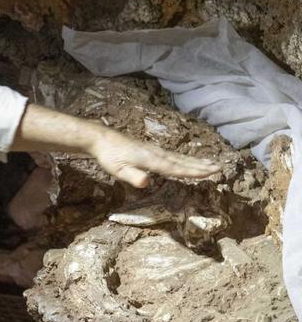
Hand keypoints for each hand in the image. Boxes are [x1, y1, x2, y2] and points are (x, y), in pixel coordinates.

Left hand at [88, 127, 220, 187]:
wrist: (101, 138)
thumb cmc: (109, 156)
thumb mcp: (117, 170)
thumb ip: (133, 176)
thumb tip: (146, 183)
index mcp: (151, 160)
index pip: (175, 168)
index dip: (193, 171)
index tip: (211, 172)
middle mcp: (156, 153)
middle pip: (182, 161)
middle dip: (201, 165)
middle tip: (220, 167)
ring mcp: (154, 150)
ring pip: (179, 157)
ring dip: (196, 161)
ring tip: (212, 162)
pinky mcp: (151, 149)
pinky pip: (173, 155)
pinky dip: (185, 158)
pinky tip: (188, 160)